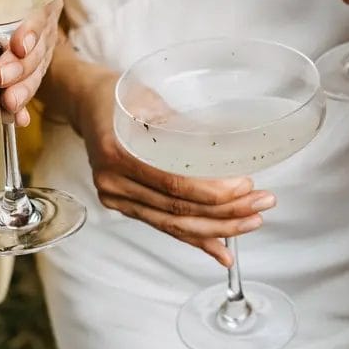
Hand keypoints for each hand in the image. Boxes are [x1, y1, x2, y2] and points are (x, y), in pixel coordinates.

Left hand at [0, 0, 62, 125]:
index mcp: (16, 2)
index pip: (38, 13)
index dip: (33, 30)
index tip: (19, 47)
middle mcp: (25, 29)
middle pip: (38, 49)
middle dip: (23, 67)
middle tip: (2, 78)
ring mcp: (18, 59)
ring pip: (32, 74)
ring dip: (23, 90)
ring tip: (10, 103)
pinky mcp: (7, 82)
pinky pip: (17, 94)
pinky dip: (18, 109)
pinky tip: (18, 120)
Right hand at [74, 70, 276, 266]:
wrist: (87, 103)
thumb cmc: (120, 97)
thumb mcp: (150, 101)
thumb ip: (183, 128)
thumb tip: (230, 145)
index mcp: (118, 152)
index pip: (173, 183)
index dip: (212, 191)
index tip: (245, 186)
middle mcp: (113, 182)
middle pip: (177, 209)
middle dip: (225, 212)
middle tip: (261, 204)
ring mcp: (116, 197)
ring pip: (173, 224)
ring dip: (217, 229)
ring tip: (251, 223)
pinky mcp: (124, 205)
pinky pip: (164, 226)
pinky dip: (196, 239)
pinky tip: (221, 251)